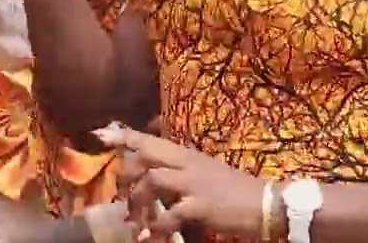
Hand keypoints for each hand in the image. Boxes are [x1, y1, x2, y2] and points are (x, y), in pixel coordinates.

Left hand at [94, 123, 266, 241]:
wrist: (266, 204)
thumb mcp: (204, 171)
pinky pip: (169, 215)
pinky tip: (149, 237)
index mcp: (186, 154)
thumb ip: (179, 169)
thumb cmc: (234, 190)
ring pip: (152, 180)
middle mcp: (187, 163)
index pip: (149, 139)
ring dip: (138, 202)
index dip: (123, 137)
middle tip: (124, 197)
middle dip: (126, 175)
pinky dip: (155, 227)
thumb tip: (153, 174)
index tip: (100, 135)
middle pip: (144, 155)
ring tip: (135, 221)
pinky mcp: (201, 206)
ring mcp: (194, 183)